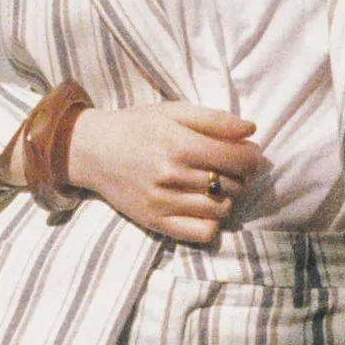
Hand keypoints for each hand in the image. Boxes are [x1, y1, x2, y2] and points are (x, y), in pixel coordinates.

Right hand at [66, 102, 262, 242]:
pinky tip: (203, 206)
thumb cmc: (137, 127)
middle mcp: (172, 176)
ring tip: (214, 184)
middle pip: (233, 184)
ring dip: (227, 197)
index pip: (238, 159)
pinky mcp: (156, 222)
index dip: (251, 156)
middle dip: (240, 175)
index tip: (247, 153)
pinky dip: (212, 221)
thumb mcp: (173, 112)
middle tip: (229, 166)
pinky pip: (202, 232)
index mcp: (179, 144)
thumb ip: (214, 120)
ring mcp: (163, 203)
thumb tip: (251, 130)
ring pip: (221, 209)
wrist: (93, 150)